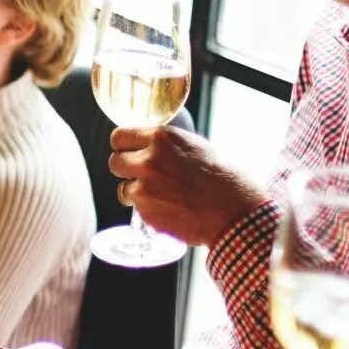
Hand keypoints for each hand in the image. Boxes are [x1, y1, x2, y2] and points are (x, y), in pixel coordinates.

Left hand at [108, 124, 265, 246]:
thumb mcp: (194, 146)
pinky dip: (148, 210)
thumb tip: (145, 145)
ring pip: (123, 188)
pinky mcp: (145, 210)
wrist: (234, 211)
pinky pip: (136, 208)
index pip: (119, 137)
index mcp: (161, 138)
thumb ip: (165, 145)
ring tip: (162, 195)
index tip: (128, 152)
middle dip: (126, 170)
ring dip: (136, 192)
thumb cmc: (222, 178)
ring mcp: (144, 187)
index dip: (124, 146)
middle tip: (142, 177)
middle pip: (115, 162)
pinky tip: (170, 209)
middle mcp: (148, 159)